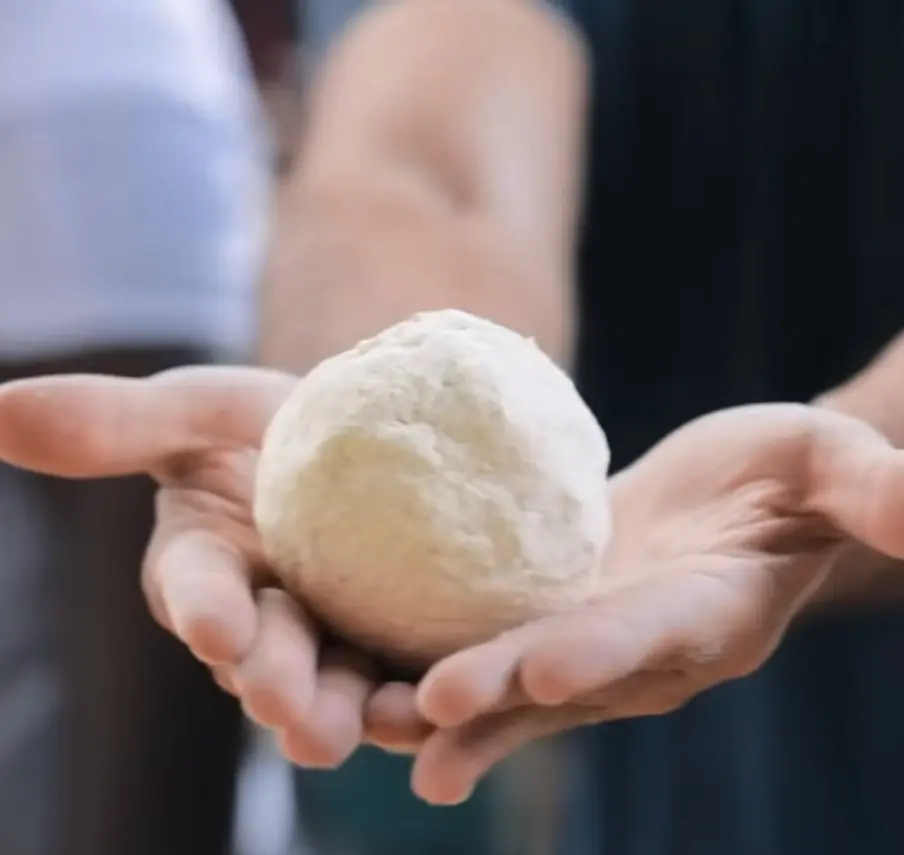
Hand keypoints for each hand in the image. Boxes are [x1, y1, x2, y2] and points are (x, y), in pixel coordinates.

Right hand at [0, 367, 429, 764]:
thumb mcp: (202, 408)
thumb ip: (117, 422)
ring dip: (350, 711)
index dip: (202, 606)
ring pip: (337, 684)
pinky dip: (423, 697)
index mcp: (206, 567)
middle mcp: (263, 616)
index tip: (215, 624)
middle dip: (276, 682)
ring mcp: (332, 635)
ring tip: (374, 726)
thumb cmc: (273, 421)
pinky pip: (406, 675)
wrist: (373, 436)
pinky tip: (447, 707)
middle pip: (267, 655)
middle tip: (291, 710)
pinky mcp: (398, 641)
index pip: (195, 589)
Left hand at [408, 404, 903, 803]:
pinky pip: (481, 641)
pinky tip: (361, 669)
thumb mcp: (827, 464)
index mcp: (707, 616)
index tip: (543, 669)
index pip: (651, 639)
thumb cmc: (785, 474)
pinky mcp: (542, 613)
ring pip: (508, 683)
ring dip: (438, 705)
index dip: (602, 654)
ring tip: (366, 720)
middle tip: (421, 715)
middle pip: (562, 676)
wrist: (727, 496)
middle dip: (497, 697)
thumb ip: (868, 491)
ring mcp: (585, 639)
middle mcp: (639, 649)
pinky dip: (424, 661)